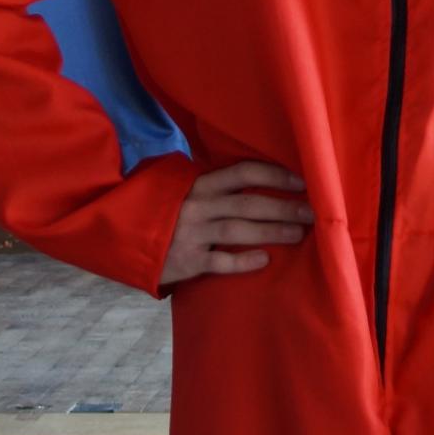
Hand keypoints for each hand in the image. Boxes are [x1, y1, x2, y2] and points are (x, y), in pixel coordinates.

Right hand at [159, 160, 313, 287]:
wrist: (121, 235)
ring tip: (298, 234)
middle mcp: (198, 206)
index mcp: (199, 184)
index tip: (301, 181)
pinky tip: (265, 260)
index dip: (274, 175)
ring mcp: (192, 234)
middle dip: (283, 206)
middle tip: (312, 212)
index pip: (243, 173)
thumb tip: (255, 178)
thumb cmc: (162, 210)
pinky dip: (244, 261)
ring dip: (272, 231)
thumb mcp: (182, 188)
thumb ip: (212, 185)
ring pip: (239, 230)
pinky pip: (220, 261)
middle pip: (249, 203)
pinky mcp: (187, 261)